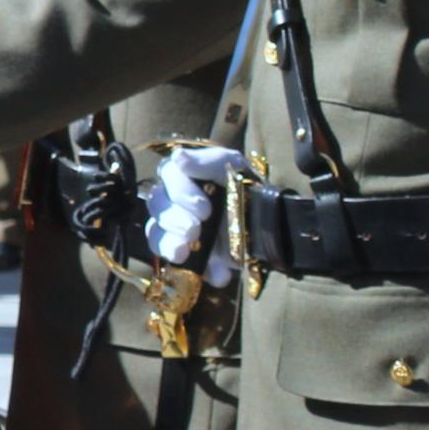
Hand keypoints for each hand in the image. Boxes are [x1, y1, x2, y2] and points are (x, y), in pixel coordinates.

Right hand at [141, 144, 244, 266]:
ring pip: (154, 233)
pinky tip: (219, 273)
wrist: (274, 224)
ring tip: (186, 251)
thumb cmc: (249, 189)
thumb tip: (178, 157)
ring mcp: (178, 231)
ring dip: (168, 243)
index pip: (167, 176)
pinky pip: (175, 264)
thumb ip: (208, 161)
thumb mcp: (235, 168)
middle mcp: (175, 202)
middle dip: (173, 219)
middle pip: (156, 205)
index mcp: (185, 177)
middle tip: (195, 229)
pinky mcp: (187, 255)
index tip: (203, 207)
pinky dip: (197, 270)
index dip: (179, 191)